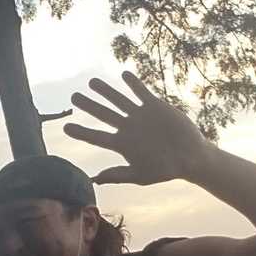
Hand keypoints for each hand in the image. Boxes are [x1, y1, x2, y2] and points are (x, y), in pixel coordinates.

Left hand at [64, 71, 213, 185]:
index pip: (96, 137)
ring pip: (118, 100)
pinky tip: (124, 75)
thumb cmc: (165, 170)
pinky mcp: (154, 106)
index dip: (81, 132)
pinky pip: (141, 92)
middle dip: (89, 106)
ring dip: (105, 91)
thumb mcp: (139, 175)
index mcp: (121, 144)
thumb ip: (117, 175)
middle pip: (103, 114)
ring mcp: (140, 116)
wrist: (190, 158)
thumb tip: (92, 179)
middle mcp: (127, 128)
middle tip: (73, 98)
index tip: (65, 127)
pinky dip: (133, 84)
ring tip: (91, 82)